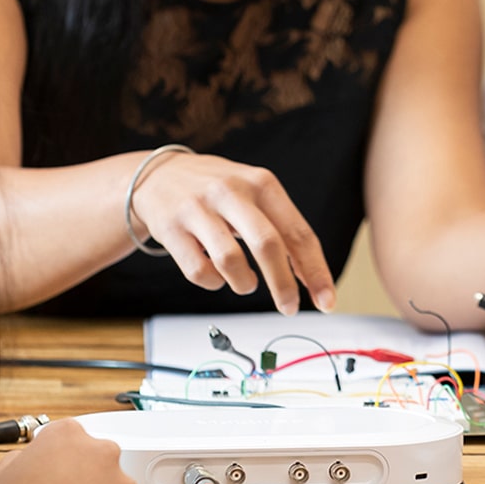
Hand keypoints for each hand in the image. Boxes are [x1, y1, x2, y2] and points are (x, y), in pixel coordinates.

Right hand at [128, 150, 333, 312]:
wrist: (157, 175)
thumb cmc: (217, 190)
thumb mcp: (254, 193)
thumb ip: (282, 228)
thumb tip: (309, 274)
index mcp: (261, 183)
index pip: (298, 232)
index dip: (315, 271)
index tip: (326, 300)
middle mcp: (231, 192)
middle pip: (267, 245)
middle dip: (283, 285)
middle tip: (289, 308)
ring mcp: (198, 209)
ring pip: (231, 262)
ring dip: (244, 284)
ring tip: (246, 282)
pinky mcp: (171, 228)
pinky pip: (199, 270)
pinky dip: (213, 282)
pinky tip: (216, 274)